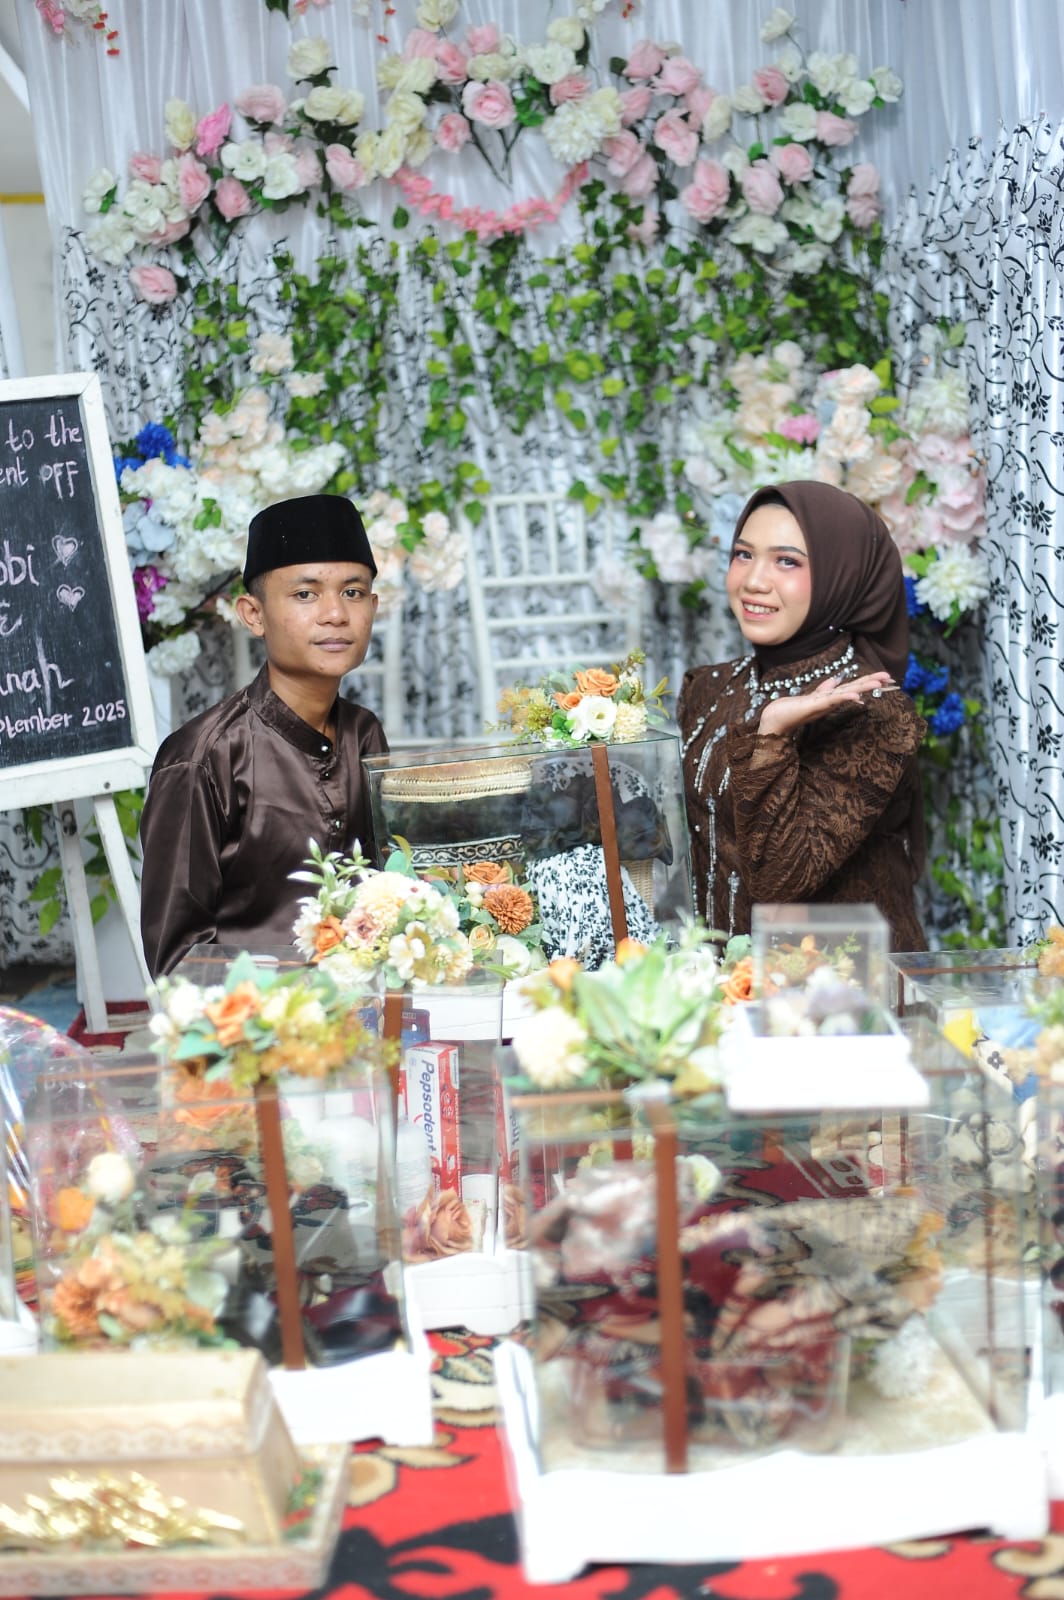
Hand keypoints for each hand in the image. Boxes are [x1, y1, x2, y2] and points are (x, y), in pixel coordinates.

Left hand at [757, 671, 895, 738]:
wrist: (775, 719)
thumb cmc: (792, 709)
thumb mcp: (812, 696)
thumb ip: (825, 688)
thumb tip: (836, 680)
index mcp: (831, 698)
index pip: (853, 687)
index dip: (869, 681)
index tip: (885, 677)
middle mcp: (830, 702)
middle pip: (855, 689)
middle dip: (872, 683)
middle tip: (891, 679)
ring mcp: (823, 705)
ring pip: (847, 694)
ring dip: (863, 688)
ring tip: (879, 684)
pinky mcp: (813, 706)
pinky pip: (831, 700)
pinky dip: (844, 697)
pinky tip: (856, 696)